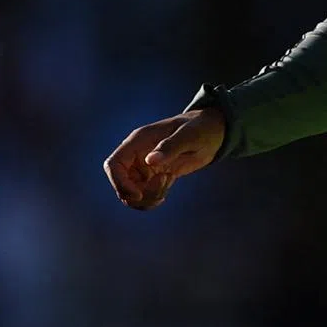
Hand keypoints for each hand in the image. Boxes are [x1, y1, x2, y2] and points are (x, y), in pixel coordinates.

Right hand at [103, 108, 225, 210]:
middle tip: (164, 184)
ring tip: (168, 181)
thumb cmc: (200, 127)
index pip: (113, 165)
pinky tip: (167, 187)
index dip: (119, 183)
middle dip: (138, 193)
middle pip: (121, 184)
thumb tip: (149, 161)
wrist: (213, 132)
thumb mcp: (189, 135)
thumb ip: (170, 146)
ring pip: (131, 193)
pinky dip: (152, 198)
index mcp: (138, 141)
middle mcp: (137, 155)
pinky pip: (144, 195)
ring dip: (147, 197)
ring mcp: (144, 167)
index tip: (138, 194)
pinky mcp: (154, 176)